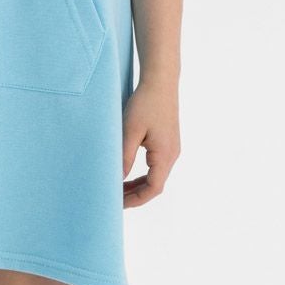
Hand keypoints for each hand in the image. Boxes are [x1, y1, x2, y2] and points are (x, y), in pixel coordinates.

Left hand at [121, 81, 180, 208]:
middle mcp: (172, 155)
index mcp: (165, 155)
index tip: (117, 203)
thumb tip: (117, 179)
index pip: (153, 189)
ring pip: (155, 176)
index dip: (135, 200)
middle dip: (134, 195)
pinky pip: (156, 166)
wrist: (161, 81)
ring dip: (138, 185)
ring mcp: (172, 149)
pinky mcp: (168, 142)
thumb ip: (124, 157)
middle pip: (155, 186)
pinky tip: (127, 173)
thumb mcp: (130, 131)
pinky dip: (142, 174)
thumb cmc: (145, 103)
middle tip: (113, 199)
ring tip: (118, 189)